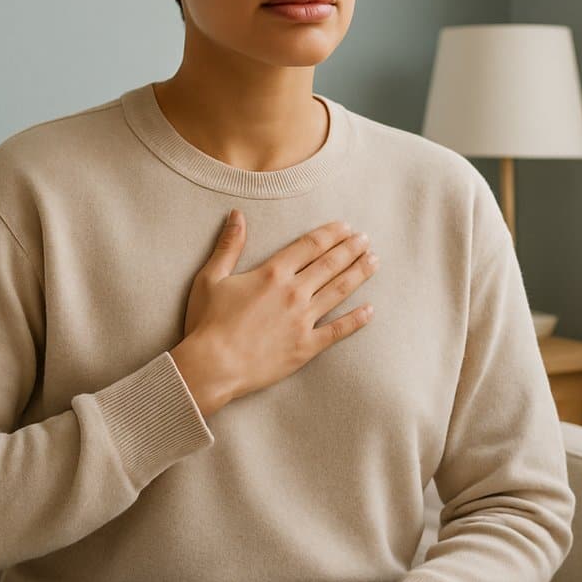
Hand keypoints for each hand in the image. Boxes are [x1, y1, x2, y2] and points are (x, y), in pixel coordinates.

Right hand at [175, 211, 377, 414]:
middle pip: (330, 264)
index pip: (310, 246)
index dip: (330, 234)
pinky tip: (370, 310)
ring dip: (359, 274)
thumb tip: (237, 215)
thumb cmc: (208, 323)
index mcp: (272, 273)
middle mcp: (294, 292)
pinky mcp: (306, 346)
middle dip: (350, 249)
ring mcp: (303, 320)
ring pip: (339, 291)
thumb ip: (229, 246)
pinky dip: (356, 320)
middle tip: (366, 239)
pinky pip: (338, 330)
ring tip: (374, 261)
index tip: (345, 227)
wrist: (213, 366)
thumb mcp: (211, 278)